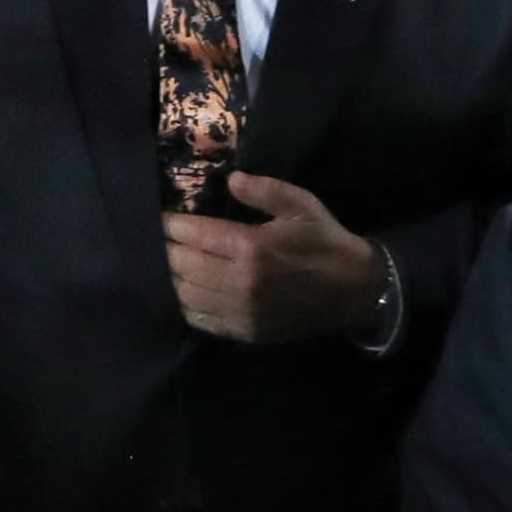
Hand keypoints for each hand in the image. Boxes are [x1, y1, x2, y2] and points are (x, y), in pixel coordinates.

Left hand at [165, 176, 384, 343]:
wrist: (353, 291)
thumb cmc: (323, 241)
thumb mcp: (300, 205)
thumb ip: (264, 189)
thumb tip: (229, 179)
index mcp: (251, 247)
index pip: (194, 233)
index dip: (170, 225)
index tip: (159, 217)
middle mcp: (239, 282)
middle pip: (182, 265)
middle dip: (166, 250)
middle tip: (158, 239)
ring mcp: (240, 311)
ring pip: (185, 295)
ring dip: (171, 278)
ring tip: (166, 263)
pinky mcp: (244, 331)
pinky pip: (201, 320)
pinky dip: (186, 305)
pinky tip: (183, 291)